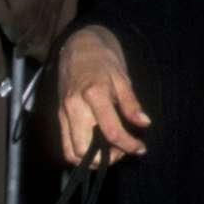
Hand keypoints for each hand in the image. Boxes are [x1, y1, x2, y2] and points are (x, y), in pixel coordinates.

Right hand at [58, 26, 150, 164]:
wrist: (78, 44)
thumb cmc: (102, 59)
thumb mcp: (122, 78)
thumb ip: (132, 104)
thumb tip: (144, 123)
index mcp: (93, 94)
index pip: (110, 131)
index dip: (128, 145)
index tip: (140, 148)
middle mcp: (74, 106)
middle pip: (83, 149)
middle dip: (105, 158)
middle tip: (121, 149)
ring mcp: (63, 112)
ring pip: (70, 152)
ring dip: (90, 159)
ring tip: (109, 149)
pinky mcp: (59, 115)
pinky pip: (65, 144)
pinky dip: (80, 153)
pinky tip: (97, 145)